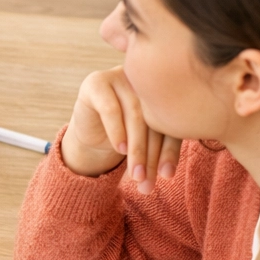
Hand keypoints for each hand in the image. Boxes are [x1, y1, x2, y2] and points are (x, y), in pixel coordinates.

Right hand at [63, 66, 180, 193]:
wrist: (89, 131)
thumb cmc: (125, 136)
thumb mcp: (148, 140)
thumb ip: (163, 143)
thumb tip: (169, 172)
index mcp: (164, 89)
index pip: (170, 121)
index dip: (170, 150)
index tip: (167, 176)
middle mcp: (144, 79)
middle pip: (152, 119)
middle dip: (151, 155)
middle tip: (147, 182)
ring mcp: (119, 77)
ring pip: (134, 116)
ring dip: (136, 149)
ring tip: (136, 175)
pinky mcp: (96, 83)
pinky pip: (110, 109)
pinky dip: (116, 131)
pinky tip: (120, 150)